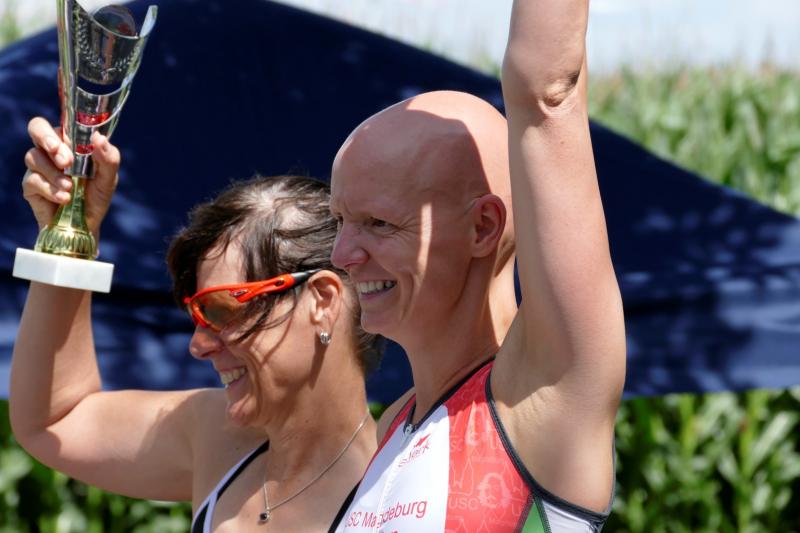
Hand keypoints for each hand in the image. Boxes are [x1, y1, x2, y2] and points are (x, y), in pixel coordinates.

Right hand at [22, 117, 119, 236]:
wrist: (85, 225)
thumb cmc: (96, 197)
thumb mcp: (108, 178)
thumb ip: (109, 158)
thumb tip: (99, 138)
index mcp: (70, 144)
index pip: (60, 123)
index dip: (62, 126)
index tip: (68, 144)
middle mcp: (51, 151)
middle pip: (36, 127)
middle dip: (48, 140)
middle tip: (65, 161)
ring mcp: (38, 167)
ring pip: (33, 156)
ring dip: (54, 174)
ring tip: (70, 188)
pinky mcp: (30, 185)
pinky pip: (32, 180)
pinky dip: (50, 190)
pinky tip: (64, 199)